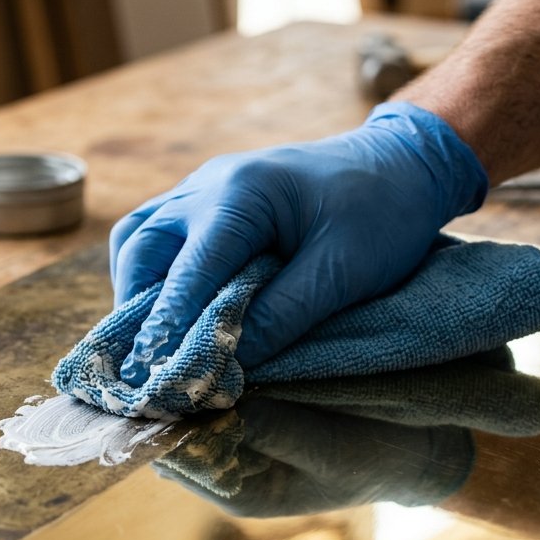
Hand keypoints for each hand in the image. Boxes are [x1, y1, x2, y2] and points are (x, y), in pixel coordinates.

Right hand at [108, 102, 486, 385]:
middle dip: (137, 309)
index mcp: (242, 194)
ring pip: (139, 239)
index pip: (188, 269)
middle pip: (141, 248)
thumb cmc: (381, 213)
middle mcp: (208, 184)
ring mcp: (203, 188)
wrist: (401, 164)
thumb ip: (281, 317)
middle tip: (144, 365)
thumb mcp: (342, 273)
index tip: (157, 375)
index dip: (170, 326)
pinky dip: (153, 276)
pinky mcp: (208, 200)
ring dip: (138, 291)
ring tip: (150, 343)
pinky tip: (169, 313)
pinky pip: (158, 236)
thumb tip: (227, 364)